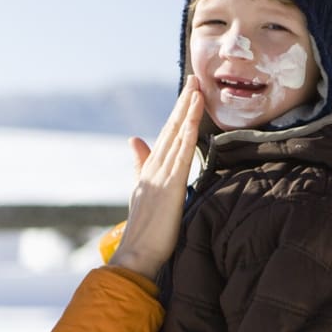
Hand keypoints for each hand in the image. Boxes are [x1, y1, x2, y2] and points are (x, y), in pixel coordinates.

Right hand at [106, 76, 202, 279]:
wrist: (136, 254)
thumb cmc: (143, 233)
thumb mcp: (141, 192)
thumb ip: (139, 165)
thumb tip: (134, 140)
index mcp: (150, 170)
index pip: (166, 135)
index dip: (177, 113)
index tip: (188, 93)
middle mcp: (154, 168)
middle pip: (171, 128)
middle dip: (183, 102)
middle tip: (194, 77)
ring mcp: (161, 175)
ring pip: (177, 136)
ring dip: (187, 110)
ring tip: (197, 87)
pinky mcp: (170, 186)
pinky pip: (183, 153)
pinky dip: (188, 132)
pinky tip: (195, 116)